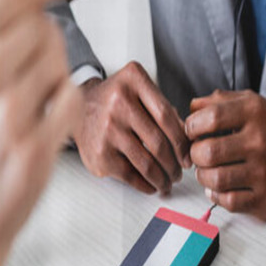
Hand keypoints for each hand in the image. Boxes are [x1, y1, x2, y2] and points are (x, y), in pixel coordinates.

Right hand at [0, 0, 83, 265]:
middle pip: (48, 28)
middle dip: (45, 51)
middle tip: (17, 88)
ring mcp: (7, 111)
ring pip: (63, 64)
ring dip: (54, 85)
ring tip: (22, 115)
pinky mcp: (34, 145)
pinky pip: (73, 103)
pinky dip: (64, 115)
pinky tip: (37, 134)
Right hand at [72, 61, 190, 195]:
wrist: (77, 109)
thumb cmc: (115, 102)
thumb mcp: (138, 92)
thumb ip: (163, 110)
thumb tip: (188, 143)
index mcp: (133, 80)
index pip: (167, 116)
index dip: (182, 141)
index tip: (187, 157)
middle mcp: (119, 102)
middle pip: (158, 142)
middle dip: (174, 164)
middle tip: (179, 173)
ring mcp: (108, 128)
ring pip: (146, 162)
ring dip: (162, 178)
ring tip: (167, 183)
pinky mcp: (100, 153)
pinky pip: (130, 175)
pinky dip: (145, 184)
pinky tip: (151, 185)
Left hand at [185, 89, 265, 220]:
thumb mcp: (252, 105)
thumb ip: (220, 101)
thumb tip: (192, 107)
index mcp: (255, 113)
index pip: (209, 117)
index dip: (192, 127)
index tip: (194, 132)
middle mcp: (260, 141)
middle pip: (207, 151)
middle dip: (195, 154)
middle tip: (200, 155)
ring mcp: (263, 172)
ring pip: (214, 178)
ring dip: (204, 176)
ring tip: (208, 171)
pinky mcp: (264, 198)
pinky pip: (226, 200)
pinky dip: (216, 195)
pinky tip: (220, 187)